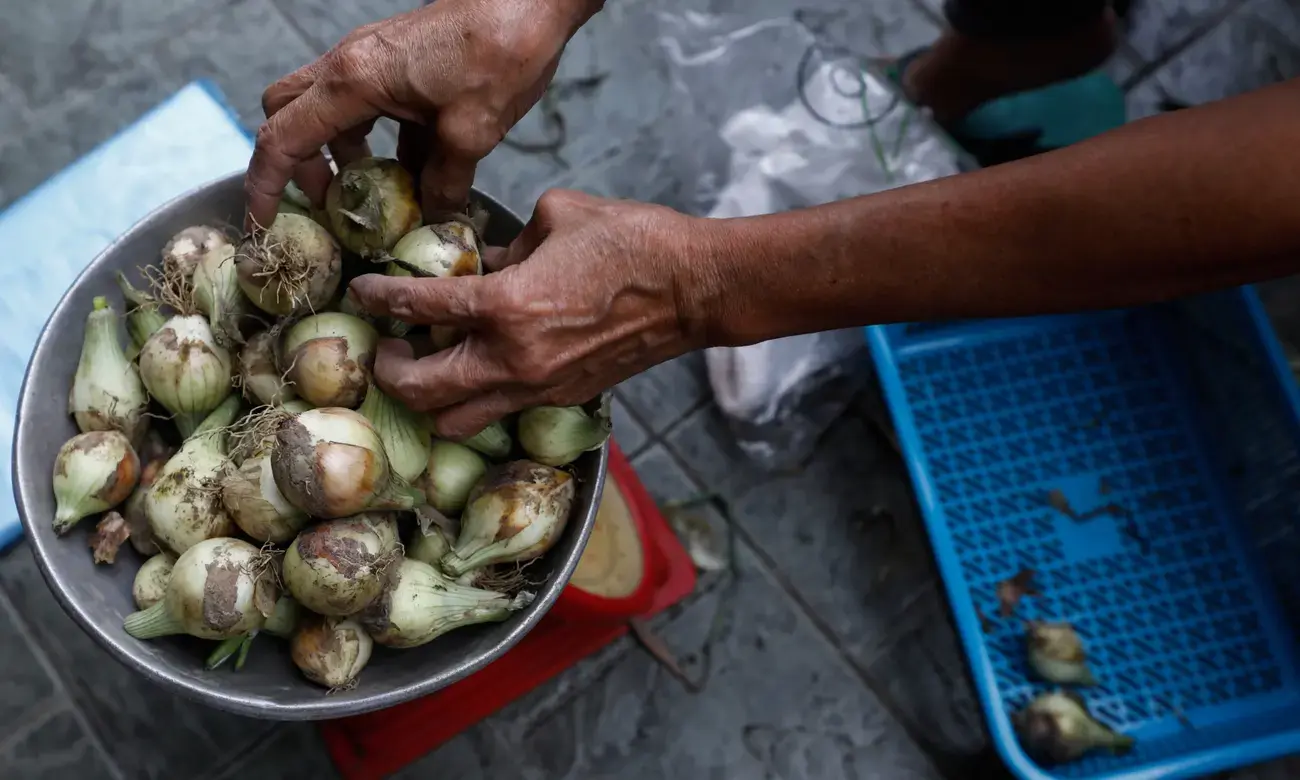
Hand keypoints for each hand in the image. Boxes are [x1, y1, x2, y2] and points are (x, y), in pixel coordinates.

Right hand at [244, 0, 603, 228]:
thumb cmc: (499, 52)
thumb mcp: (471, 133)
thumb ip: (443, 183)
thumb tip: (434, 219)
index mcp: (352, 80)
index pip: (281, 139)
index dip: (265, 187)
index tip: (262, 224)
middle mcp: (349, 65)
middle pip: (289, 116)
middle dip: (300, 167)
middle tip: (333, 206)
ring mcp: (372, 60)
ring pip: (329, 111)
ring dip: (341, 156)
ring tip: (375, 199)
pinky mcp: (398, 62)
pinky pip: (369, 107)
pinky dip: (379, 143)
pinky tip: (414, 173)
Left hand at [348, 190, 713, 436]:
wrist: (695, 290)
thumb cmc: (633, 240)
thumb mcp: (556, 216)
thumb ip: (504, 243)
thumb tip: (480, 261)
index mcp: (508, 306)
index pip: (419, 308)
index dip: (379, 297)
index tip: (361, 291)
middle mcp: (514, 359)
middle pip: (422, 391)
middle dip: (389, 370)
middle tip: (385, 347)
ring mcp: (539, 388)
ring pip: (456, 421)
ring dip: (429, 399)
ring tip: (426, 368)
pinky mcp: (562, 399)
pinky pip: (500, 412)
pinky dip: (476, 398)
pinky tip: (479, 369)